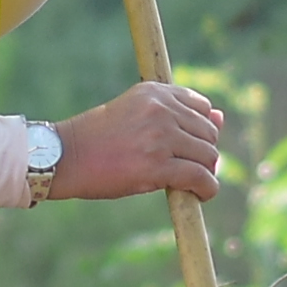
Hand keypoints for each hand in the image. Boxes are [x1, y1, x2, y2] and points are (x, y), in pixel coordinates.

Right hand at [50, 82, 224, 202]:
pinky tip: (199, 195)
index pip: (202, 107)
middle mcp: (160, 109)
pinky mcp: (157, 166)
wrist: (65, 157)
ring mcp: (160, 137)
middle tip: (189, 169)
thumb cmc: (97, 138)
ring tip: (192, 182)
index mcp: (154, 92)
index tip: (189, 145)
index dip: (201, 129)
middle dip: (204, 153)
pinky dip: (207, 189)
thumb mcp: (135, 114)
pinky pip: (200, 178)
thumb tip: (222, 118)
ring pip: (208, 156)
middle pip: (208, 132)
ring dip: (205, 172)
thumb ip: (176, 113)